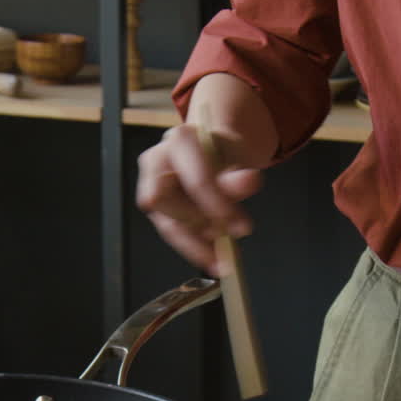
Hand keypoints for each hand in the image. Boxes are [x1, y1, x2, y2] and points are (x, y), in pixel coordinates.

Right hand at [135, 124, 260, 275]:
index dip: (217, 207)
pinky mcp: (156, 209)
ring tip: (222, 259)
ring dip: (196, 245)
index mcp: (179, 141)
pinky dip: (194, 248)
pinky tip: (213, 258)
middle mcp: (156, 162)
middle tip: (231, 238)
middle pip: (170, 203)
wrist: (213, 152)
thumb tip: (249, 181)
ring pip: (168, 224)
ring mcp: (151, 186)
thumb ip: (238, 175)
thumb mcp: (238, 158)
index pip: (195, 180)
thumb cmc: (223, 152)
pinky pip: (172, 232)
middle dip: (201, 226)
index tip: (242, 228)